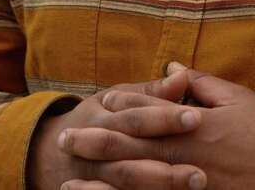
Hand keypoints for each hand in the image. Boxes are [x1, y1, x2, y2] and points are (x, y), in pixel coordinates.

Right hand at [27, 70, 207, 189]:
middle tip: (202, 170)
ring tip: (196, 183)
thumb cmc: (97, 120)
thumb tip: (182, 76)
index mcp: (102, 118)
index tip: (198, 118)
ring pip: (125, 182)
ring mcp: (93, 176)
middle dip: (165, 164)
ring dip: (158, 184)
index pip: (135, 118)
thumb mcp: (116, 100)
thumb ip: (151, 92)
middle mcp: (94, 148)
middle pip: (131, 156)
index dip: (165, 117)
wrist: (51, 155)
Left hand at [60, 64, 254, 189]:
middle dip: (94, 142)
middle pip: (129, 146)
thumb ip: (201, 82)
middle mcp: (182, 154)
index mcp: (191, 124)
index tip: (100, 102)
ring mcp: (183, 184)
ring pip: (132, 184)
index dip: (121, 104)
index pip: (147, 110)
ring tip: (67, 186)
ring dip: (98, 185)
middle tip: (64, 140)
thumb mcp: (238, 99)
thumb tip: (172, 65)